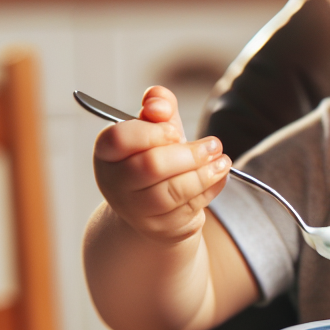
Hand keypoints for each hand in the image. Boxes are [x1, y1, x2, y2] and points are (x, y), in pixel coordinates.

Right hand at [93, 86, 230, 243]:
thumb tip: (158, 101)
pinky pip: (188, 208)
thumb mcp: (157, 129)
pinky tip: (219, 177)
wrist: (153, 208)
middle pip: (151, 167)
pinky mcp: (159, 228)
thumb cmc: (156, 159)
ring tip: (222, 161)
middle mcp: (114, 183)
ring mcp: (135, 210)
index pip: (120, 138)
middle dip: (189, 154)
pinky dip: (210, 190)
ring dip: (204, 174)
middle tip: (214, 144)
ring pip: (172, 192)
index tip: (175, 131)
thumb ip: (158, 107)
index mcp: (107, 153)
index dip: (153, 132)